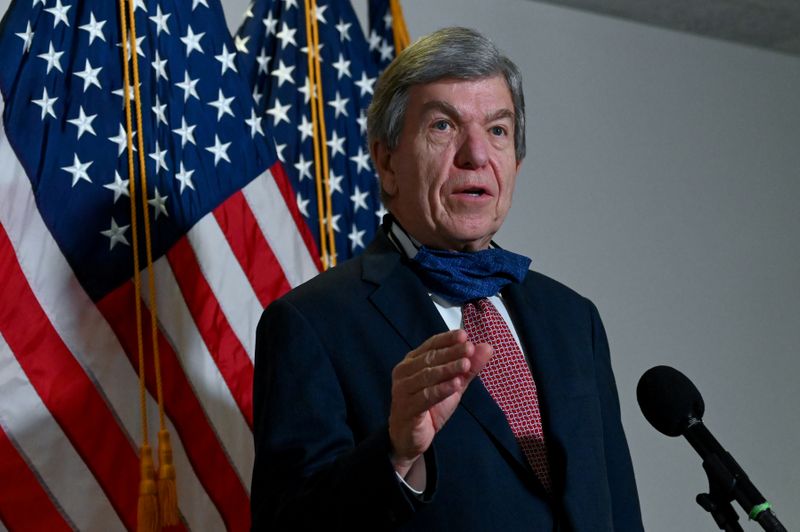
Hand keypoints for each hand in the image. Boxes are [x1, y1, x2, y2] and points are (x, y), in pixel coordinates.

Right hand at [388, 329, 491, 475]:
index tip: (464, 335)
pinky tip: (455, 385)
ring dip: (448, 369)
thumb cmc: (429, 407)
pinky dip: (441, 390)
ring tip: (465, 364)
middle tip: (469, 348)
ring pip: (427, 377)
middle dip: (451, 353)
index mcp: (413, 362)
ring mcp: (403, 390)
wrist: (410, 438)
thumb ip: (468, 367)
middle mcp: (404, 372)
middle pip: (430, 359)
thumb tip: (487, 347)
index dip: (447, 339)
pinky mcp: (406, 408)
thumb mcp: (453, 385)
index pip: (431, 345)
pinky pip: (425, 397)